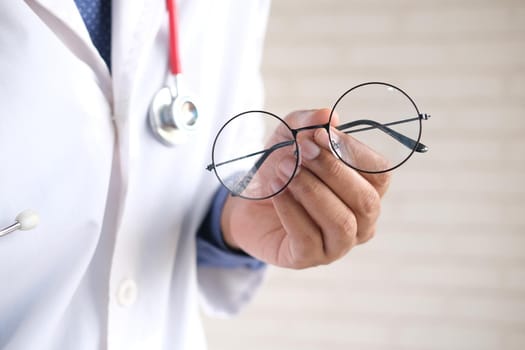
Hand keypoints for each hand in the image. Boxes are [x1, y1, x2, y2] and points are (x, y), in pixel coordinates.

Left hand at [221, 109, 390, 268]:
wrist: (248, 200)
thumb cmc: (281, 167)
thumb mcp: (290, 136)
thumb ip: (309, 122)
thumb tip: (329, 115)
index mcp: (366, 190)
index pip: (380, 174)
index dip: (353, 152)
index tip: (320, 134)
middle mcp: (361, 221)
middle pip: (365, 200)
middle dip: (332, 171)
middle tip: (300, 152)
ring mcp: (337, 245)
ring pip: (341, 222)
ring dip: (311, 191)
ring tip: (283, 170)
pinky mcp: (308, 258)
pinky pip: (308, 237)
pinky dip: (290, 209)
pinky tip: (276, 190)